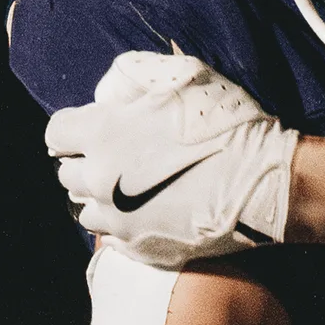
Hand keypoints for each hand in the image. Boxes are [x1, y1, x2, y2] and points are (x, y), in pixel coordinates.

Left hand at [44, 52, 297, 267]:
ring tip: (134, 188)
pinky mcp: (140, 249)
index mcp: (103, 134)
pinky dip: (124, 225)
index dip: (78, 128)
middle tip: (123, 157)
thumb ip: (131, 76)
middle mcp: (99, 180)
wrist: (267, 183)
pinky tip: (152, 211)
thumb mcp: (183, 75)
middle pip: (67, 174)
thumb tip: (106, 96)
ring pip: (86, 209)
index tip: (102, 127)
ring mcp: (118, 220)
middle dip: (88, 162)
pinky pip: (113, 238)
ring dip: (102, 197)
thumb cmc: (229, 124)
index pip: (56, 133)